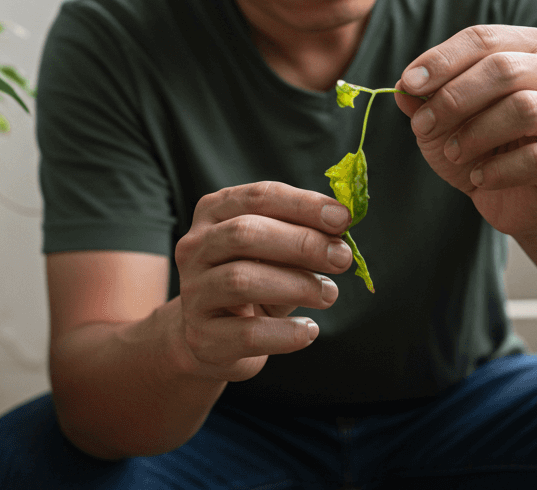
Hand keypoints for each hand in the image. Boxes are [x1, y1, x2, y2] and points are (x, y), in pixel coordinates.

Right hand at [173, 182, 355, 381]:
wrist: (215, 339)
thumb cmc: (254, 284)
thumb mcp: (275, 253)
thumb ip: (301, 236)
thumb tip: (340, 226)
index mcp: (214, 213)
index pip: (259, 197)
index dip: (304, 205)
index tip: (343, 218)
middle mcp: (195, 248)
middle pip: (245, 233)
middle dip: (302, 243)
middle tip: (342, 257)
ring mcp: (193, 293)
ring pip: (242, 280)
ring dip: (298, 285)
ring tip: (329, 294)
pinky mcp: (202, 338)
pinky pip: (247, 333)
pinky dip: (286, 333)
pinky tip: (308, 330)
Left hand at [394, 25, 536, 236]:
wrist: (517, 200)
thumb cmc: (482, 148)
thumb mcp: (443, 122)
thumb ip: (424, 100)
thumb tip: (403, 87)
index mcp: (528, 49)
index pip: (484, 39)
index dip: (442, 59)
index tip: (409, 84)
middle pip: (504, 69)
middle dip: (454, 97)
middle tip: (423, 125)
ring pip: (524, 109)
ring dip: (475, 133)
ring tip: (452, 152)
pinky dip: (498, 170)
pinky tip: (479, 178)